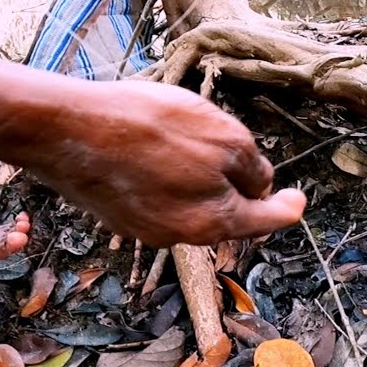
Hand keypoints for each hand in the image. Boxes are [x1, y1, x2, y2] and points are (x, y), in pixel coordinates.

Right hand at [12, 80, 305, 247]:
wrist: (68, 132)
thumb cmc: (150, 130)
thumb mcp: (224, 138)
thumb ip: (252, 168)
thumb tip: (261, 186)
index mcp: (219, 221)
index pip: (268, 220)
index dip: (287, 206)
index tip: (297, 200)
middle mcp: (186, 235)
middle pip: (229, 214)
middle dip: (239, 189)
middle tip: (240, 158)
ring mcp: (149, 229)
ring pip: (192, 206)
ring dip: (198, 181)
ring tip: (180, 141)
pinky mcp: (120, 215)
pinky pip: (159, 200)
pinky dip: (166, 181)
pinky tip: (150, 152)